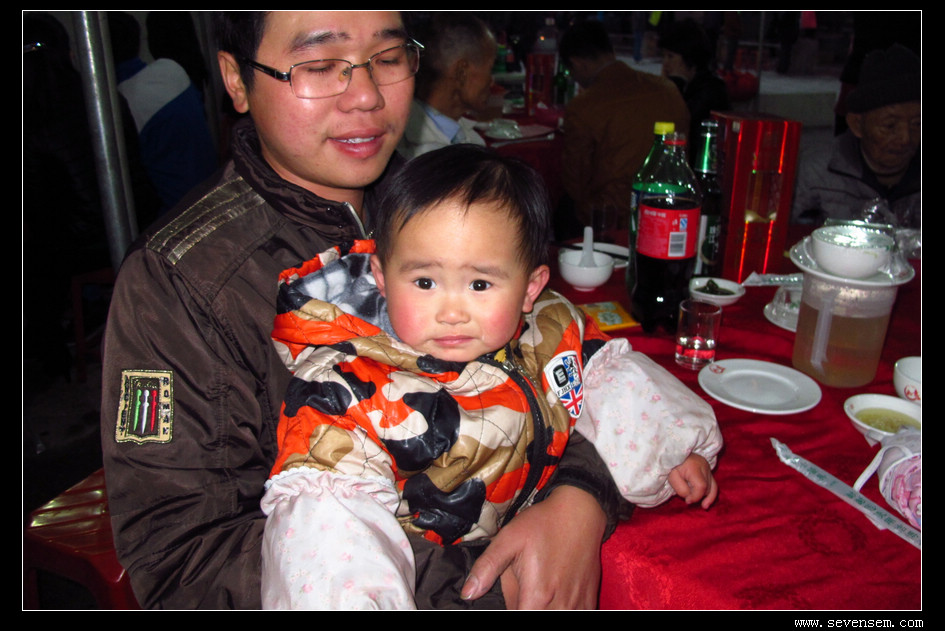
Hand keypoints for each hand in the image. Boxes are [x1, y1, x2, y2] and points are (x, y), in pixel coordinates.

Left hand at [461, 485, 605, 608]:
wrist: (580, 513)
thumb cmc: (543, 524)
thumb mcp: (508, 539)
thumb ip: (487, 568)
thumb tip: (468, 593)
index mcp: (537, 596)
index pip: (517, 617)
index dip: (509, 608)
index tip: (511, 594)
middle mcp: (559, 606)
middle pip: (533, 617)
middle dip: (523, 607)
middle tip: (523, 586)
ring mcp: (577, 606)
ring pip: (552, 617)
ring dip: (542, 607)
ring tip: (537, 588)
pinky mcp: (587, 602)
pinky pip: (573, 615)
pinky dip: (559, 608)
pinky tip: (554, 592)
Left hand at [668, 454, 717, 508]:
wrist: (673, 454)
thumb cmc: (671, 466)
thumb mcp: (672, 478)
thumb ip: (681, 490)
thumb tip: (690, 499)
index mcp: (694, 466)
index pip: (701, 486)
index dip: (695, 497)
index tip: (687, 501)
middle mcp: (704, 466)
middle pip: (706, 488)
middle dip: (697, 496)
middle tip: (687, 497)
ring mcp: (708, 468)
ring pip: (711, 488)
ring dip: (703, 495)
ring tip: (694, 498)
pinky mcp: (709, 471)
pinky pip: (714, 485)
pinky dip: (710, 495)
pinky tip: (706, 504)